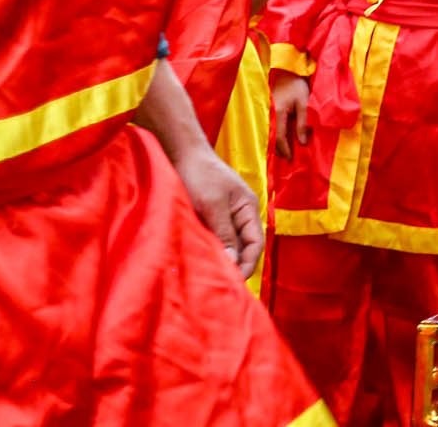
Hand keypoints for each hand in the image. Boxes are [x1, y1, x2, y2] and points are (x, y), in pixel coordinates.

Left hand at [173, 147, 262, 276]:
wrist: (181, 153)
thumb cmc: (200, 174)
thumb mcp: (213, 204)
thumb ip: (225, 232)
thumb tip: (233, 262)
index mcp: (248, 209)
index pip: (255, 243)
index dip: (248, 263)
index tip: (236, 281)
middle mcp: (239, 215)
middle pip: (243, 247)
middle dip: (235, 265)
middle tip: (221, 284)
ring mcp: (224, 217)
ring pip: (227, 245)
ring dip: (221, 259)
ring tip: (210, 277)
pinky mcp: (208, 218)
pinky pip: (214, 239)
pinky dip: (210, 251)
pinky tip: (200, 261)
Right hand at [272, 73, 310, 159]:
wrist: (286, 71)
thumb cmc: (296, 86)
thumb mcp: (303, 103)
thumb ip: (302, 122)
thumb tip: (301, 142)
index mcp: (277, 113)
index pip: (280, 137)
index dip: (285, 150)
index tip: (291, 159)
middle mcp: (269, 115)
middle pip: (272, 138)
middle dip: (279, 150)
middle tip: (287, 159)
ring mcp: (266, 113)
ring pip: (270, 133)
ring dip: (276, 143)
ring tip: (284, 152)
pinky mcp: (267, 110)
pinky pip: (270, 127)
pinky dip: (275, 135)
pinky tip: (280, 139)